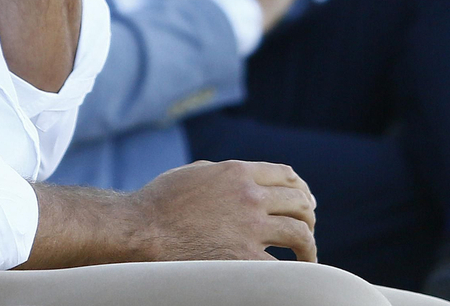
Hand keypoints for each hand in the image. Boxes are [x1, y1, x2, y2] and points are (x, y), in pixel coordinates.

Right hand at [126, 160, 316, 261]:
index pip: (285, 176)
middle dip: (309, 215)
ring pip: (300, 233)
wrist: (141, 229)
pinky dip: (293, 272)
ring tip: (307, 256)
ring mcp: (250, 227)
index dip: (301, 189)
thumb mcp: (194, 174)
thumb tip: (243, 180)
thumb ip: (223, 174)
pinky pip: (283, 266)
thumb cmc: (159, 202)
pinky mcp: (244, 258)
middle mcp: (249, 196)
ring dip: (309, 246)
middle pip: (299, 203)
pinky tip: (292, 277)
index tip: (306, 202)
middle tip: (308, 229)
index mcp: (236, 172)